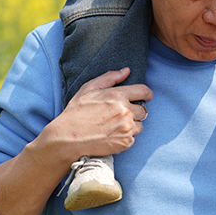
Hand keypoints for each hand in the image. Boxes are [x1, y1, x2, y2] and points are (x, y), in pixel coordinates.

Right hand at [0, 68, 150, 214]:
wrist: (68, 138)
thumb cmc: (76, 112)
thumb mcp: (89, 88)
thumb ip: (110, 77)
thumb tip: (126, 71)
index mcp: (118, 96)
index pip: (144, 91)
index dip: (147, 94)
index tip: (146, 97)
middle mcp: (125, 112)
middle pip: (144, 110)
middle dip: (135, 111)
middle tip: (121, 114)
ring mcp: (126, 128)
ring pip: (139, 125)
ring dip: (132, 125)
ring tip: (115, 126)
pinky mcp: (125, 143)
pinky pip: (133, 138)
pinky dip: (125, 137)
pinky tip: (112, 135)